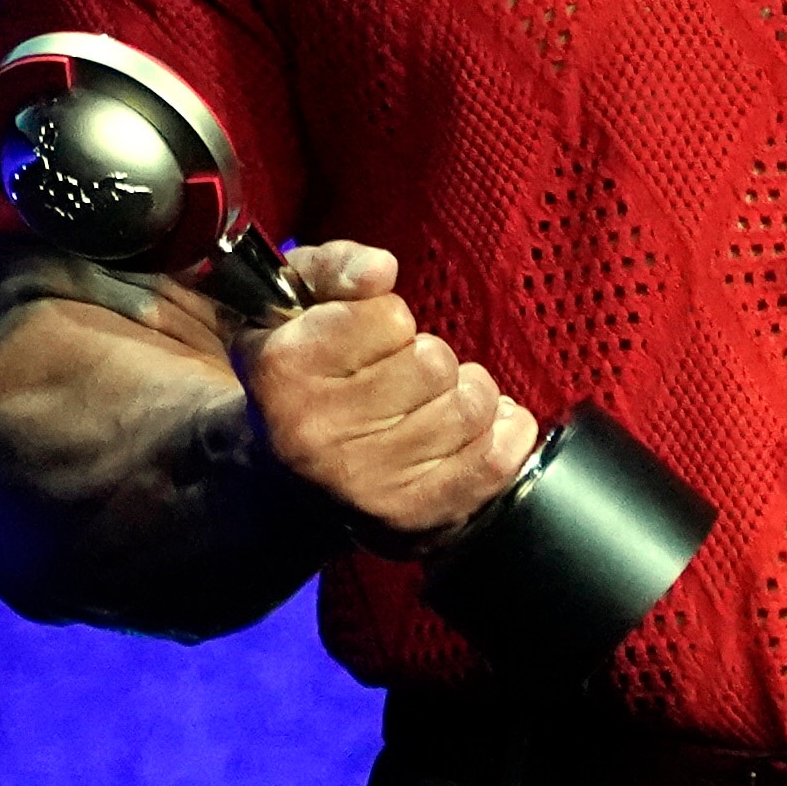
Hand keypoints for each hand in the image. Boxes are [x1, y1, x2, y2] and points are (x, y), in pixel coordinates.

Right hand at [233, 241, 542, 552]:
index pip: (389, 316)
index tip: (365, 341)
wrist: (283, 481)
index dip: (387, 321)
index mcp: (283, 369)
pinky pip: (494, 460)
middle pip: (435, 363)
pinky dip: (504, 433)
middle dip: (428, 360)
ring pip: (470, 407)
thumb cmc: (305, 376)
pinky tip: (477, 429)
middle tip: (398, 380)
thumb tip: (381, 270)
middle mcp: (318, 432)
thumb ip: (336, 266)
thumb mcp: (296, 303)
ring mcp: (366, 483)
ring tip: (428, 406)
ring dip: (463, 396)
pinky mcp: (412, 519)